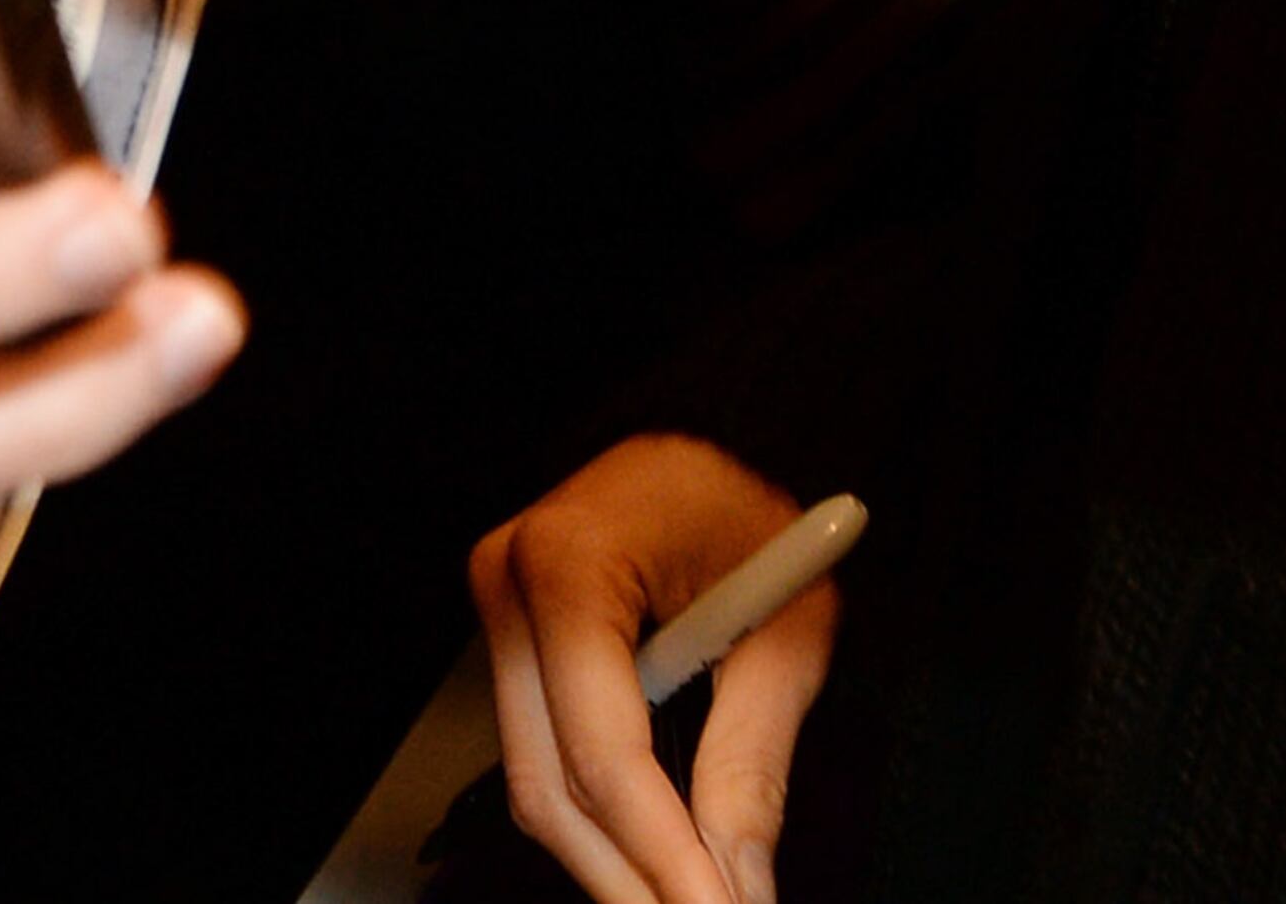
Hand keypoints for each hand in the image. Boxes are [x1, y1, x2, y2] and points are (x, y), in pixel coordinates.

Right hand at [475, 439, 834, 903]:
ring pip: (539, 787)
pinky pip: (546, 757)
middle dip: (634, 882)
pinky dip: (603, 820)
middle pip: (553, 788)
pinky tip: (661, 862)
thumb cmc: (751, 502)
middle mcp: (509, 584)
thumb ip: (754, 758)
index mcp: (571, 561)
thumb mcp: (786, 625)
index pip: (604, 751)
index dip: (663, 857)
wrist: (710, 430)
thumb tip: (740, 885)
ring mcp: (499, 611)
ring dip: (617, 865)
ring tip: (695, 902)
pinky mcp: (512, 641)